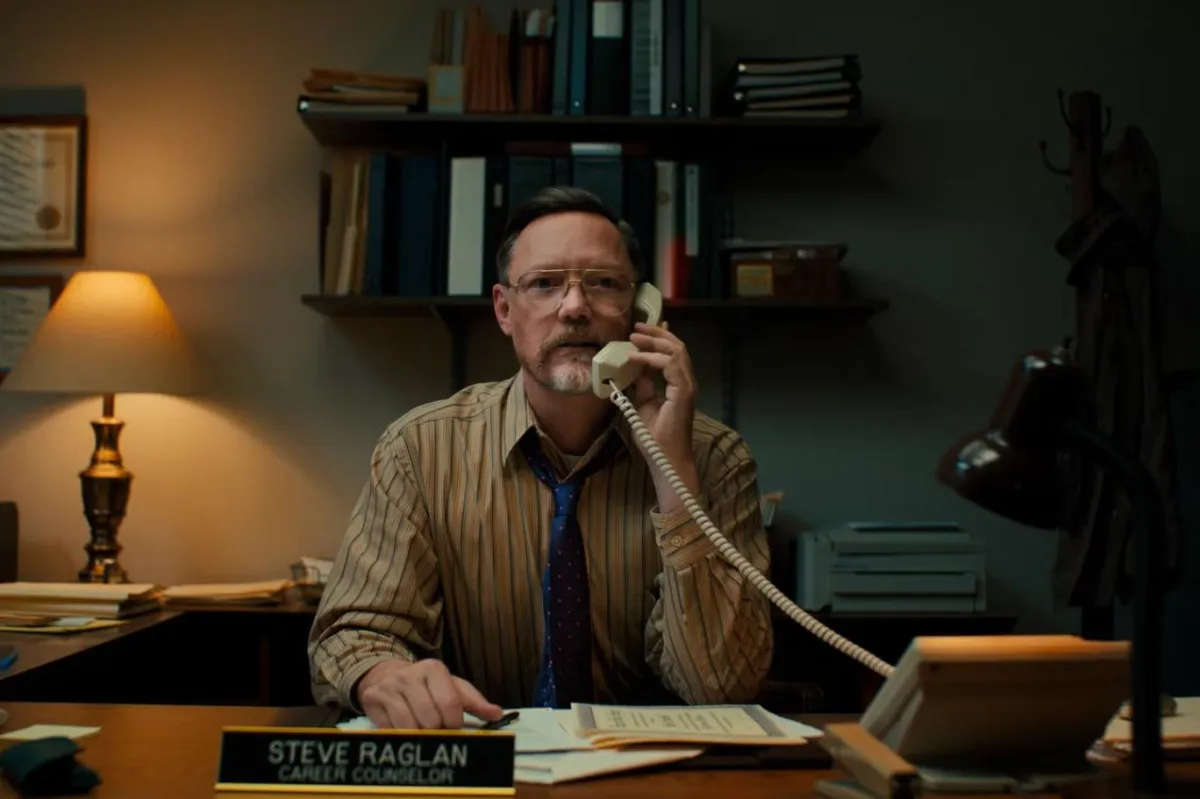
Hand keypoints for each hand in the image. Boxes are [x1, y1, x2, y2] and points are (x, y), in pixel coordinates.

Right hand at [357, 659, 502, 729]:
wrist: (386, 674)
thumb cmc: (425, 685)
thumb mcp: (451, 687)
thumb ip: (474, 701)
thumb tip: (497, 714)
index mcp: (434, 668)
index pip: (450, 705)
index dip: (454, 724)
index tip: (453, 728)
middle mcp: (410, 675)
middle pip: (430, 720)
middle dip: (437, 731)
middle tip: (436, 730)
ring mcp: (389, 687)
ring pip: (409, 728)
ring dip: (419, 736)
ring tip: (422, 730)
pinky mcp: (373, 699)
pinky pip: (390, 730)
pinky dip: (400, 736)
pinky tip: (404, 729)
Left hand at [626, 321, 700, 510]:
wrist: (665, 458)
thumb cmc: (656, 437)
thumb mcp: (643, 404)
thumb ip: (642, 385)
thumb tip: (634, 367)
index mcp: (679, 383)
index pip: (673, 353)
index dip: (660, 338)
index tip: (643, 329)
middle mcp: (687, 381)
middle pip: (676, 347)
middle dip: (656, 334)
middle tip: (637, 327)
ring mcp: (687, 386)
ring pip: (676, 352)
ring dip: (653, 342)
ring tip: (634, 337)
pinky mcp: (684, 392)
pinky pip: (670, 366)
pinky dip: (651, 359)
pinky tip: (635, 357)